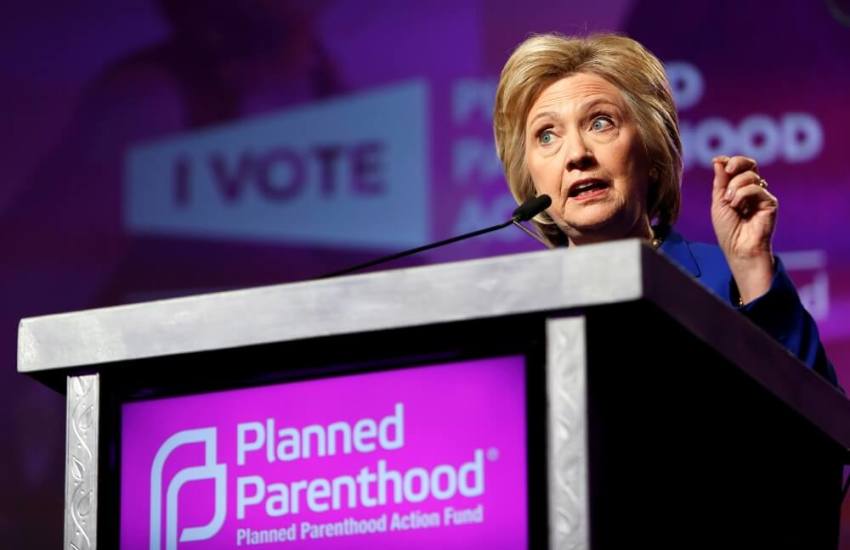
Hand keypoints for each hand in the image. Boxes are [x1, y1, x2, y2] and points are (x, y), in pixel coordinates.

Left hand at [710, 155, 777, 303]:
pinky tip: (738, 207)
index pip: (738, 168)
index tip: (717, 160)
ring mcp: (762, 196)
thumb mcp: (719, 203)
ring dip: (735, 186)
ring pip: (751, 176)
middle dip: (737, 163)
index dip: (729, 161)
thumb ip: (720, 182)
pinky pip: (756, 187)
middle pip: (750, 164)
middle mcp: (752, 190)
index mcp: (739, 190)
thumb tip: (718, 161)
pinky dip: (743, 194)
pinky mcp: (770, 202)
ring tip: (730, 203)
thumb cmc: (728, 230)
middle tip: (728, 169)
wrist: (738, 248)